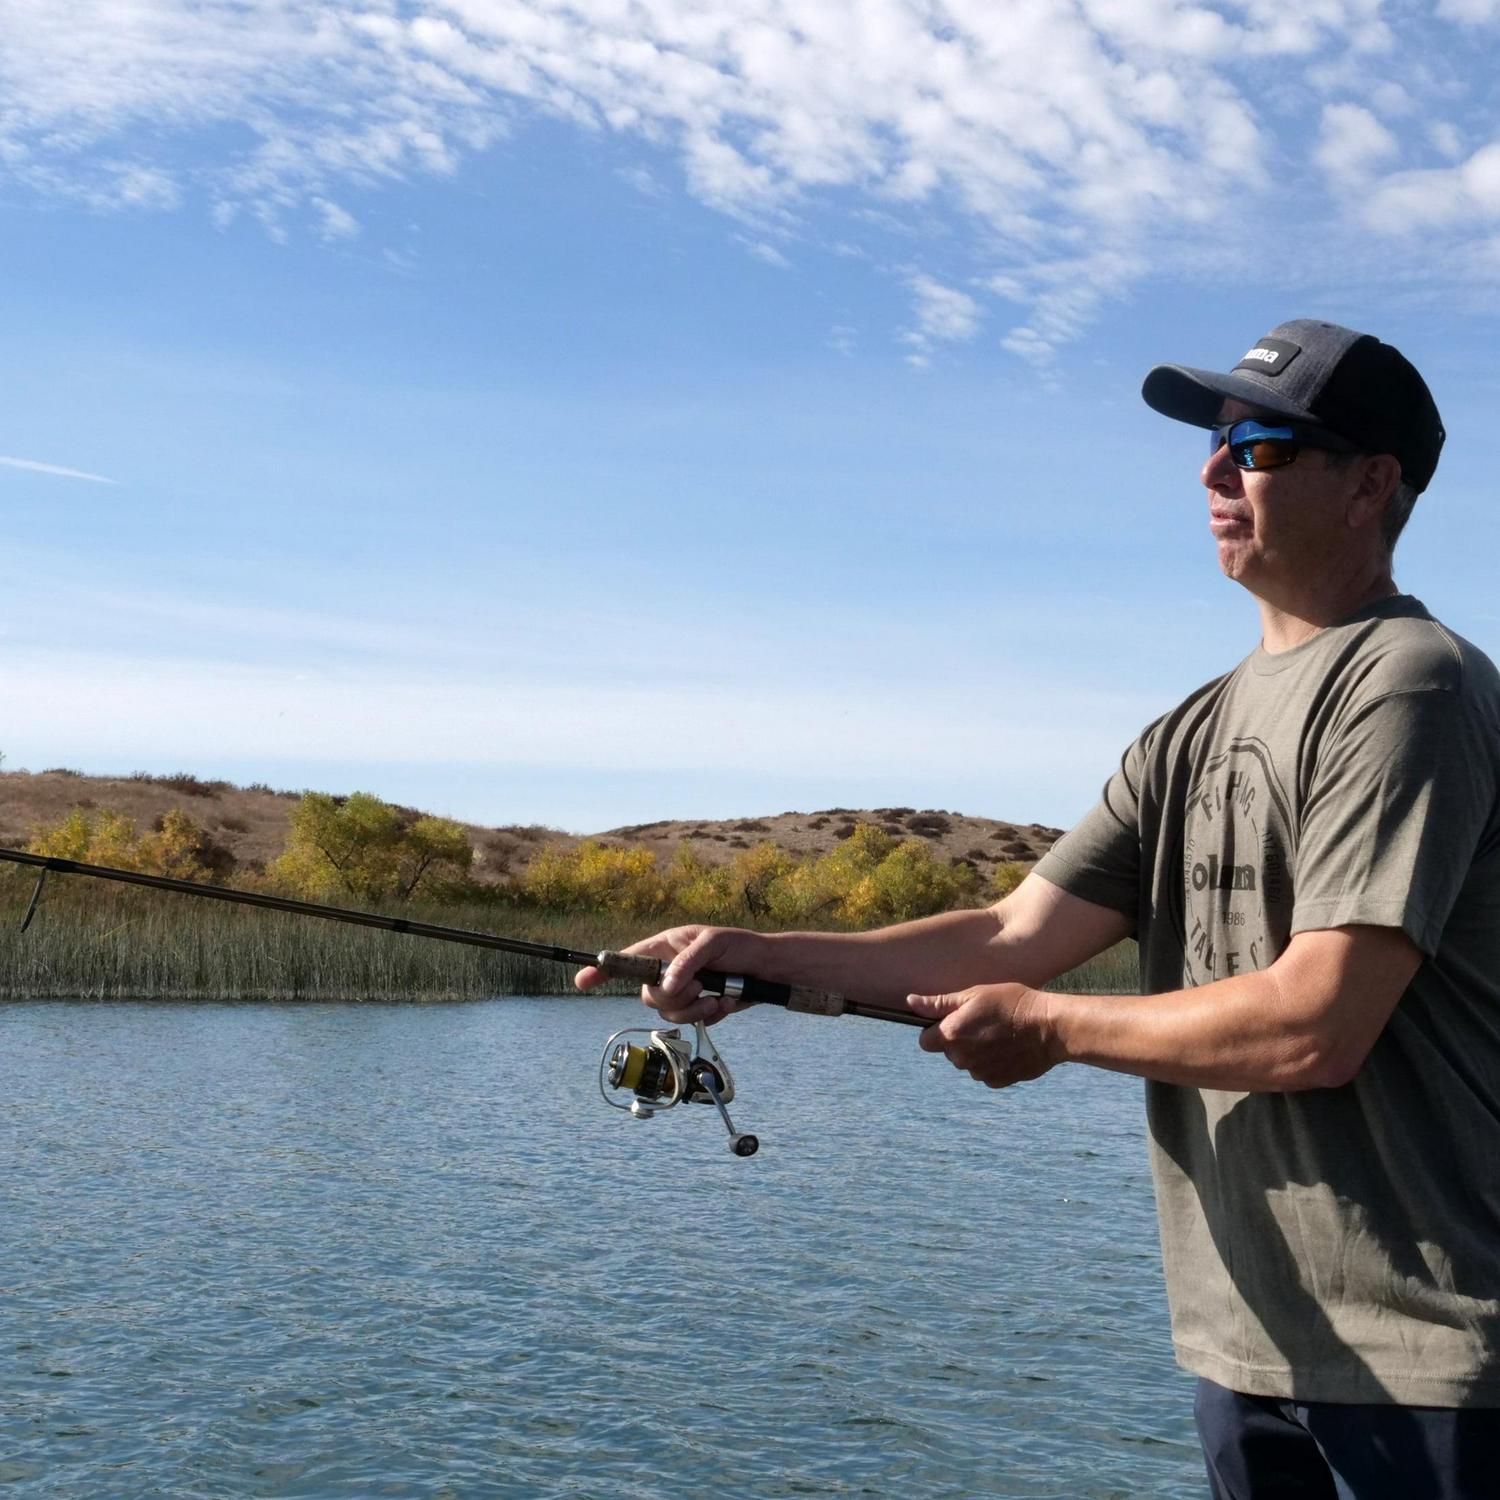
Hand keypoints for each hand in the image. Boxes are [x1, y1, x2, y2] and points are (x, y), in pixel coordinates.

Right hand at [573, 924, 770, 1024]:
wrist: (767, 970)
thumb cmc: (740, 946)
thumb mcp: (713, 943)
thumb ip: (686, 962)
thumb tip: (667, 986)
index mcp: (666, 946)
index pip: (629, 958)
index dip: (604, 968)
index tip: (583, 979)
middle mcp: (668, 969)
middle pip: (647, 995)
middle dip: (672, 996)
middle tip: (700, 986)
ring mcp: (682, 990)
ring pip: (667, 1013)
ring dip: (692, 1008)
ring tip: (715, 997)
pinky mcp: (697, 1007)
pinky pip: (688, 1021)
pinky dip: (706, 1015)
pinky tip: (723, 1003)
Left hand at [907, 983, 1057, 1088]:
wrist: (1049, 1027)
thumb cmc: (1012, 1003)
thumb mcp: (974, 995)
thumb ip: (939, 1003)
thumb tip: (910, 1002)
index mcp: (951, 1035)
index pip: (926, 1041)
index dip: (937, 1030)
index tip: (954, 1021)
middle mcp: (961, 1058)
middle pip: (948, 1052)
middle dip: (958, 1041)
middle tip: (982, 1023)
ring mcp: (979, 1073)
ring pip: (967, 1063)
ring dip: (976, 1052)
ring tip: (999, 1034)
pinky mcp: (996, 1082)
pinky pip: (984, 1073)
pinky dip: (992, 1063)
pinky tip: (1008, 1048)